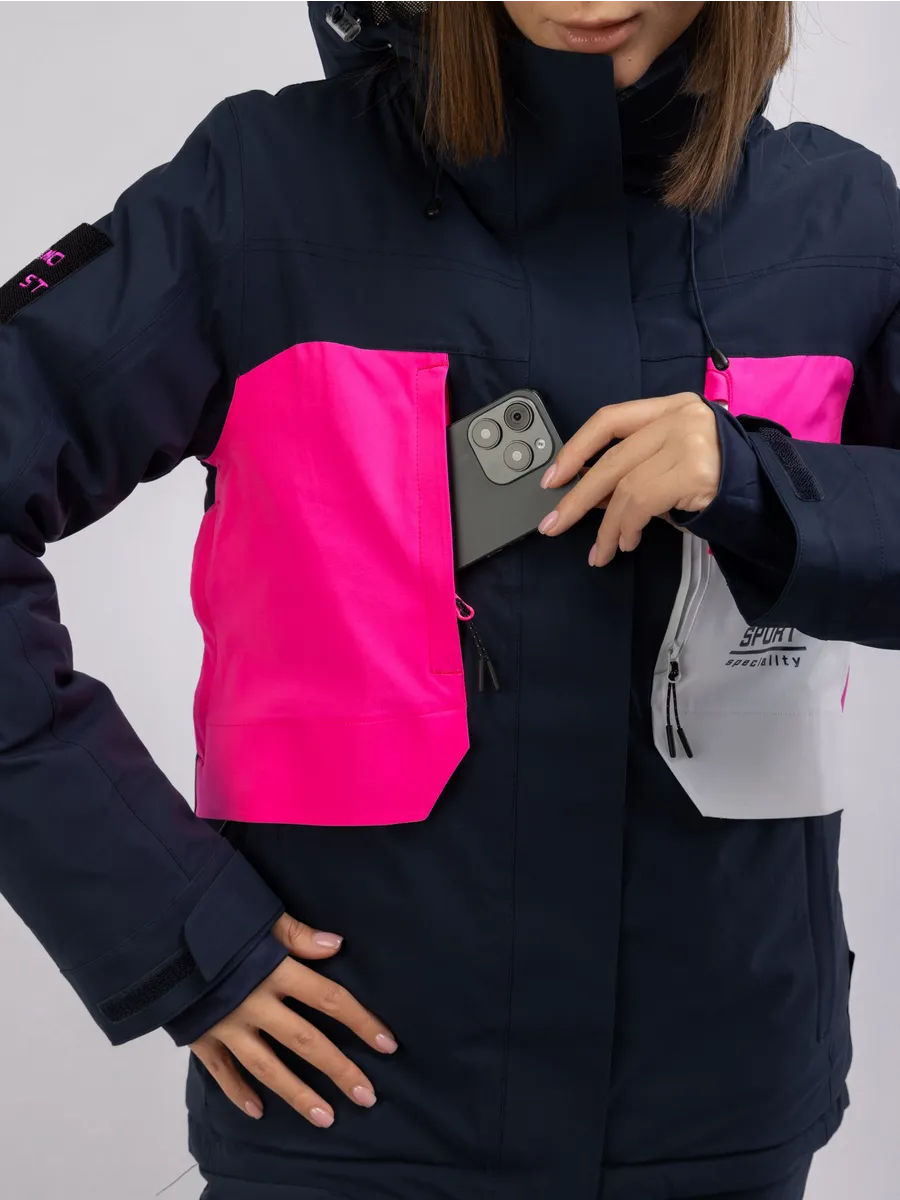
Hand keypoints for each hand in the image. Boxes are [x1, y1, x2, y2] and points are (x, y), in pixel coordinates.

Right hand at [190, 914, 397, 1128]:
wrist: (155, 934)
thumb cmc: (214, 921)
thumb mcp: (258, 917)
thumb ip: (298, 935)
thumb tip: (337, 945)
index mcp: (275, 971)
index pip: (329, 999)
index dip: (360, 1022)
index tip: (387, 1045)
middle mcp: (255, 1003)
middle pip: (306, 1042)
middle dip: (338, 1070)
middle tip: (367, 1096)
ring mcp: (227, 1026)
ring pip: (268, 1068)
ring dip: (298, 1094)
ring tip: (326, 1118)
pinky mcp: (200, 1038)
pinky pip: (222, 1072)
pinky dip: (239, 1092)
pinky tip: (258, 1111)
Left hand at [538, 392, 721, 564]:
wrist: (772, 494)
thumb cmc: (720, 480)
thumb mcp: (673, 462)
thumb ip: (633, 469)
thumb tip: (584, 494)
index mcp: (672, 406)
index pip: (610, 419)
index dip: (575, 449)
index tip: (553, 478)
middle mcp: (680, 417)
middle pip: (612, 459)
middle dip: (577, 497)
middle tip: (553, 523)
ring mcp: (689, 441)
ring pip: (624, 487)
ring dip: (605, 526)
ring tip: (600, 550)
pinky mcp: (694, 471)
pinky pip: (641, 503)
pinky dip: (626, 528)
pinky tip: (625, 543)